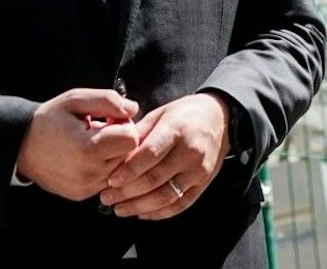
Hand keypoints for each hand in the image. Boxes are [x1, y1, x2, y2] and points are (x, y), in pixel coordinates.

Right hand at [14, 88, 141, 200]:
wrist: (20, 146)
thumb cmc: (49, 119)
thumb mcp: (76, 99)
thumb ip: (108, 100)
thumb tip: (134, 109)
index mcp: (87, 149)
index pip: (132, 139)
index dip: (124, 124)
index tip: (109, 118)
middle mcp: (88, 174)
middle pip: (129, 155)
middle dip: (121, 138)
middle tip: (101, 129)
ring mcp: (85, 187)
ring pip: (121, 169)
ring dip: (114, 153)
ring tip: (94, 142)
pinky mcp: (82, 195)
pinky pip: (108, 179)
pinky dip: (105, 166)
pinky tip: (89, 155)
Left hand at [99, 93, 229, 218]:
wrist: (220, 118)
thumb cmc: (184, 114)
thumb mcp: (160, 113)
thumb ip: (138, 134)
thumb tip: (113, 154)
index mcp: (177, 129)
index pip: (150, 154)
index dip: (128, 170)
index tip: (110, 180)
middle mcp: (191, 152)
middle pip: (155, 179)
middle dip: (126, 192)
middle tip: (106, 198)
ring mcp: (199, 170)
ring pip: (166, 197)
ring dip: (139, 207)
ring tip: (119, 209)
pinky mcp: (204, 183)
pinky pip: (180, 205)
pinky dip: (159, 213)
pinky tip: (141, 213)